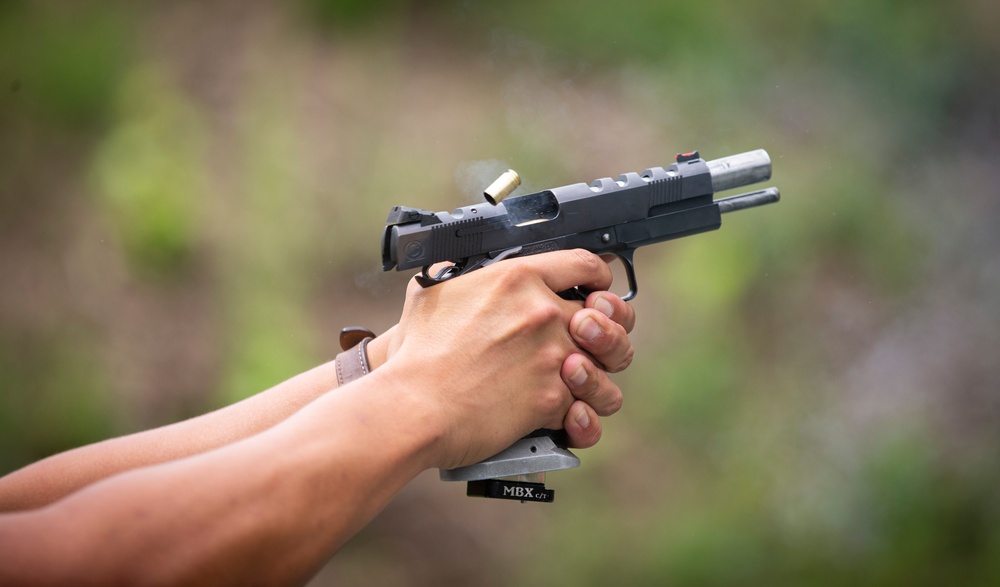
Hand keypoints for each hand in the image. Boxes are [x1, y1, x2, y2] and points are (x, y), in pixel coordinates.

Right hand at [367, 250, 633, 469]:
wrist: (413, 407)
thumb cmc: (416, 354)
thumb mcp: (431, 292)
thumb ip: (459, 275)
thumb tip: (459, 270)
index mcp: (519, 278)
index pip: (587, 264)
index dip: (598, 278)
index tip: (595, 290)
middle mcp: (544, 312)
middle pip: (611, 315)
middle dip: (609, 329)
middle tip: (593, 341)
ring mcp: (553, 356)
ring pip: (611, 364)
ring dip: (600, 374)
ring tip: (580, 381)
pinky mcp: (553, 399)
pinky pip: (589, 407)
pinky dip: (580, 416)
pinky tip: (568, 416)